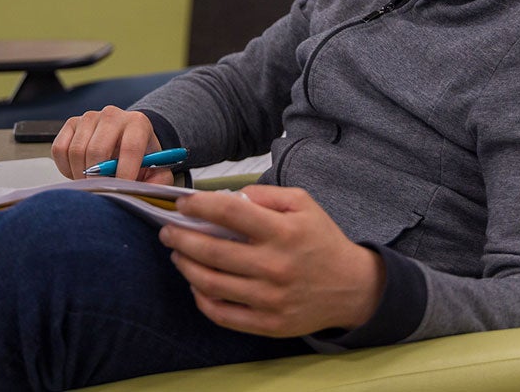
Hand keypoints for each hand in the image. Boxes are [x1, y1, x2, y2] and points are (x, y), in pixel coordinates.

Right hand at [51, 106, 171, 182]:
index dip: (124, 174)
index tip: (119, 190)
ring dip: (80, 175)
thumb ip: (158, 182)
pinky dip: (66, 167)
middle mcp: (112, 115)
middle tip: (101, 192)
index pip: (130, 148)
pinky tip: (79, 171)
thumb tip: (149, 193)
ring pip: (76, 151)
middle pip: (97, 150)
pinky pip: (60, 149)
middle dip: (97, 178)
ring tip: (92, 182)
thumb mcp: (156, 169)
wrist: (126, 138)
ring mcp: (89, 117)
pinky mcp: (71, 123)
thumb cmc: (140, 156)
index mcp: (138, 123)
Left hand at [160, 185, 385, 337]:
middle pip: (212, 251)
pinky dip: (201, 298)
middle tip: (168, 230)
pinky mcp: (267, 324)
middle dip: (180, 238)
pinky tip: (196, 283)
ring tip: (178, 254)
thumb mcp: (302, 203)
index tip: (183, 204)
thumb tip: (226, 197)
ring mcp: (270, 299)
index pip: (230, 213)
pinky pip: (222, 314)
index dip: (200, 206)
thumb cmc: (321, 239)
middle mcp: (274, 265)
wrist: (351, 287)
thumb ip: (265, 195)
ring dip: (186, 265)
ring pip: (210, 283)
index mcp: (283, 231)